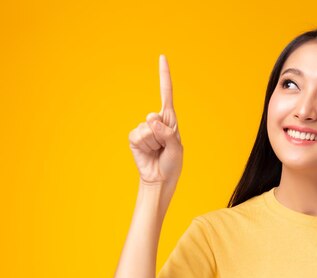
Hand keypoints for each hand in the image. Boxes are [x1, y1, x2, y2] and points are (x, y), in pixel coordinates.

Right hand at [128, 55, 182, 185]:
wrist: (159, 177)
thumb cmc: (172, 163)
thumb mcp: (177, 149)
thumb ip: (168, 134)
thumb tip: (152, 121)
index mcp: (169, 119)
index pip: (166, 93)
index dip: (164, 75)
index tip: (162, 57)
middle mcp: (156, 121)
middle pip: (154, 117)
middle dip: (161, 134)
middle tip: (164, 147)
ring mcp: (143, 128)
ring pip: (146, 130)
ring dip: (154, 144)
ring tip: (157, 151)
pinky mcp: (134, 137)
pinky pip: (138, 136)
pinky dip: (144, 146)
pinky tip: (148, 152)